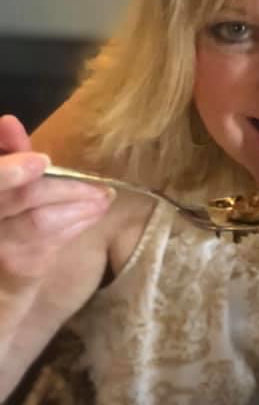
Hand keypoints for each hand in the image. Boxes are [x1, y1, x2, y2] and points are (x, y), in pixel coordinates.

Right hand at [0, 114, 113, 282]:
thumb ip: (7, 154)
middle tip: (98, 186)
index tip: (43, 161)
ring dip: (79, 206)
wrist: (3, 282)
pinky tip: (95, 213)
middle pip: (19, 197)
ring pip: (40, 221)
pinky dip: (78, 224)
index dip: (9, 170)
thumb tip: (10, 123)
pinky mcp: (17, 268)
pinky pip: (53, 242)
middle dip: (64, 188)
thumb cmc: (7, 223)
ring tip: (103, 198)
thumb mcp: (7, 186)